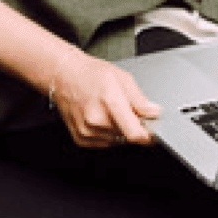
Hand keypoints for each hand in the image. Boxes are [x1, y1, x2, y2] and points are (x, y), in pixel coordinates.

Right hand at [45, 52, 162, 148]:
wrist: (64, 76)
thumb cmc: (91, 74)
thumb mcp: (122, 78)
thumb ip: (140, 99)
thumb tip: (153, 112)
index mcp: (109, 100)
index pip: (134, 132)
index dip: (147, 135)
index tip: (151, 133)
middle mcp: (96, 118)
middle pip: (127, 135)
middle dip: (132, 125)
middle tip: (124, 109)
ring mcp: (87, 130)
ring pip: (116, 139)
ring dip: (119, 129)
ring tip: (109, 110)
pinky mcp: (81, 138)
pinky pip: (104, 143)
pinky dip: (106, 133)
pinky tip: (101, 117)